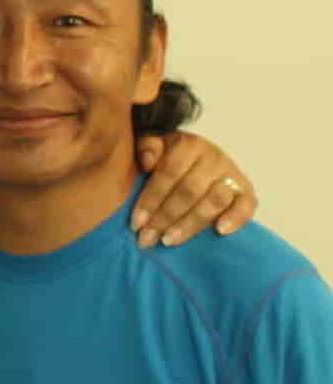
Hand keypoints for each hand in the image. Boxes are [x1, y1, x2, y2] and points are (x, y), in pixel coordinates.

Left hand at [131, 130, 256, 247]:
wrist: (197, 154)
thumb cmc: (169, 154)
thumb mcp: (154, 143)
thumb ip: (147, 147)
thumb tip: (147, 162)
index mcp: (188, 144)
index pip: (169, 173)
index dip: (151, 199)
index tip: (136, 222)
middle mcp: (213, 158)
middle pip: (189, 191)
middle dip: (165, 217)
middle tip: (147, 238)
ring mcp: (232, 174)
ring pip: (214, 201)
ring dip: (191, 224)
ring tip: (169, 240)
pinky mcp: (246, 190)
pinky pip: (246, 205)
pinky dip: (236, 218)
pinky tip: (220, 231)